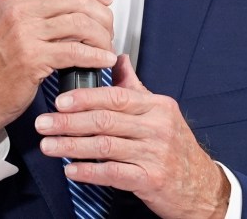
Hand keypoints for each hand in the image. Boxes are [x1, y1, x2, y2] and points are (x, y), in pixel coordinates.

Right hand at [0, 0, 115, 144]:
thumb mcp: (6, 25)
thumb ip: (34, 12)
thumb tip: (72, 6)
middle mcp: (18, 12)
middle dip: (101, 14)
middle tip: (108, 28)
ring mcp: (24, 35)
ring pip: (79, 23)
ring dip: (102, 36)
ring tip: (106, 46)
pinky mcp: (32, 60)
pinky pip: (75, 52)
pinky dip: (96, 56)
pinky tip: (103, 60)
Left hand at [35, 55, 229, 218]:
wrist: (203, 187)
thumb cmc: (177, 148)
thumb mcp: (160, 111)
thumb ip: (135, 87)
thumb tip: (117, 58)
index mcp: (156, 106)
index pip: (115, 96)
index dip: (84, 98)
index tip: (59, 101)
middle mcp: (157, 128)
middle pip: (105, 120)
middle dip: (69, 121)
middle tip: (43, 123)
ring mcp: (155, 154)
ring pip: (105, 146)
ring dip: (71, 146)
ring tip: (49, 145)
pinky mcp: (151, 179)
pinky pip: (114, 173)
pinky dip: (89, 171)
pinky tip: (71, 169)